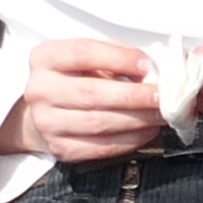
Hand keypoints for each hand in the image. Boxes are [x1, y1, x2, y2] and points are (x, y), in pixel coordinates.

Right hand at [0, 36, 161, 162]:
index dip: (118, 58)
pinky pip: (100, 147)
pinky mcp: (59, 149)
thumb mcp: (89, 57)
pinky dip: (129, 140)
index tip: (146, 64)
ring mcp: (46, 123)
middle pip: (91, 93)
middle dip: (134, 96)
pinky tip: (147, 131)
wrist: (45, 112)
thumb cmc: (76, 78)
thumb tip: (152, 71)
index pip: (83, 53)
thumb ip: (116, 56)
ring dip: (137, 120)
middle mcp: (39, 90)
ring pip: (98, 123)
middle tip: (162, 96)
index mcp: (45, 58)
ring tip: (161, 114)